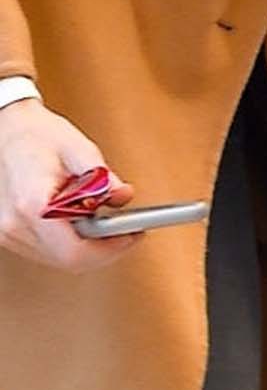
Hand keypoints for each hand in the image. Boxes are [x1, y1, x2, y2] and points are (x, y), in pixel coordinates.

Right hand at [0, 102, 135, 272]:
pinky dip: (67, 243)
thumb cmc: (36, 134)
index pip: (75, 251)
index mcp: (34, 203)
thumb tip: (123, 197)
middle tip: (125, 232)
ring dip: (86, 248)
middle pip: (68, 260)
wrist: (5, 129)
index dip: (110, 249)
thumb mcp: (79, 149)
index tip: (131, 236)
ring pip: (57, 260)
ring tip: (102, 222)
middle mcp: (16, 224)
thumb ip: (104, 178)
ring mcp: (7, 232)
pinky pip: (44, 252)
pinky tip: (79, 223)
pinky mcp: (7, 233)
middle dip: (103, 250)